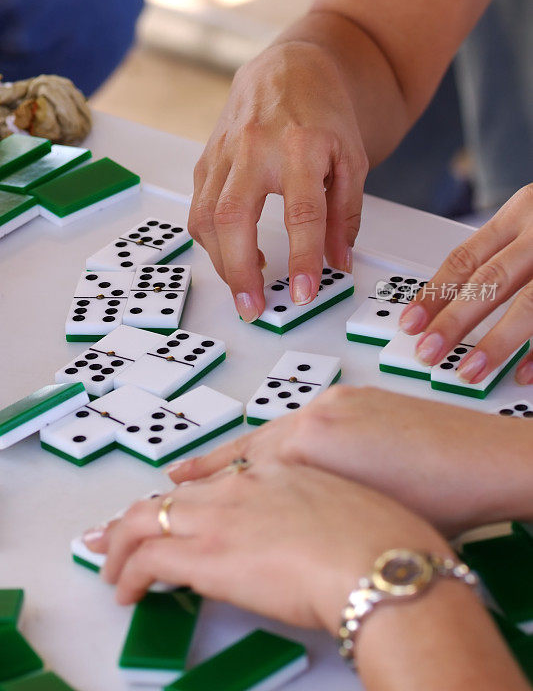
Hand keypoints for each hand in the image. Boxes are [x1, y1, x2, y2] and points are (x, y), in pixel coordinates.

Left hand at [83, 459, 447, 632]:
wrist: (386, 561)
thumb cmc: (392, 538)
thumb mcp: (359, 502)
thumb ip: (327, 504)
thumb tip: (320, 526)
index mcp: (286, 461)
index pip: (224, 470)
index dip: (194, 484)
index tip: (176, 491)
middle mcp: (247, 480)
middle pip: (177, 492)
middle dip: (139, 513)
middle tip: (116, 531)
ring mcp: (223, 514)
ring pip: (147, 517)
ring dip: (123, 543)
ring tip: (113, 564)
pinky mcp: (207, 553)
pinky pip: (149, 559)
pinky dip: (130, 574)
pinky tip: (128, 590)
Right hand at [166, 386, 532, 534]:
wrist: (490, 460)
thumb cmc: (442, 499)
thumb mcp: (354, 513)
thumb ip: (301, 502)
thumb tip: (272, 507)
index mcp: (312, 441)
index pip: (243, 468)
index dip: (206, 488)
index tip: (177, 496)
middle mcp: (318, 412)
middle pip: (249, 445)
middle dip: (209, 467)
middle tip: (173, 479)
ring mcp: (339, 400)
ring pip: (275, 428)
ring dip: (243, 451)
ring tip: (210, 465)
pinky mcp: (358, 396)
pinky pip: (304, 418)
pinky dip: (281, 438)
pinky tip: (273, 451)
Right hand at [188, 40, 367, 321]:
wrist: (289, 70)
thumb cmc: (324, 115)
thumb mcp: (351, 160)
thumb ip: (345, 214)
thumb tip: (338, 263)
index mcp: (302, 146)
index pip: (301, 212)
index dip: (302, 257)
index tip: (303, 293)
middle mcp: (256, 147)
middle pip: (234, 217)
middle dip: (240, 270)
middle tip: (253, 307)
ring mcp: (224, 152)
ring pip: (206, 216)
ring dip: (221, 261)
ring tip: (246, 287)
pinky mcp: (207, 158)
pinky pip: (199, 206)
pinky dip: (211, 239)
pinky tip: (233, 255)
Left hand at [398, 184, 532, 384]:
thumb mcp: (531, 222)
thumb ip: (500, 256)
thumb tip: (448, 306)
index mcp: (521, 213)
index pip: (466, 257)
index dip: (434, 293)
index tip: (411, 323)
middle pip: (492, 280)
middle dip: (456, 321)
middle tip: (428, 352)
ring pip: (531, 302)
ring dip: (498, 342)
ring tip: (472, 370)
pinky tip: (526, 373)